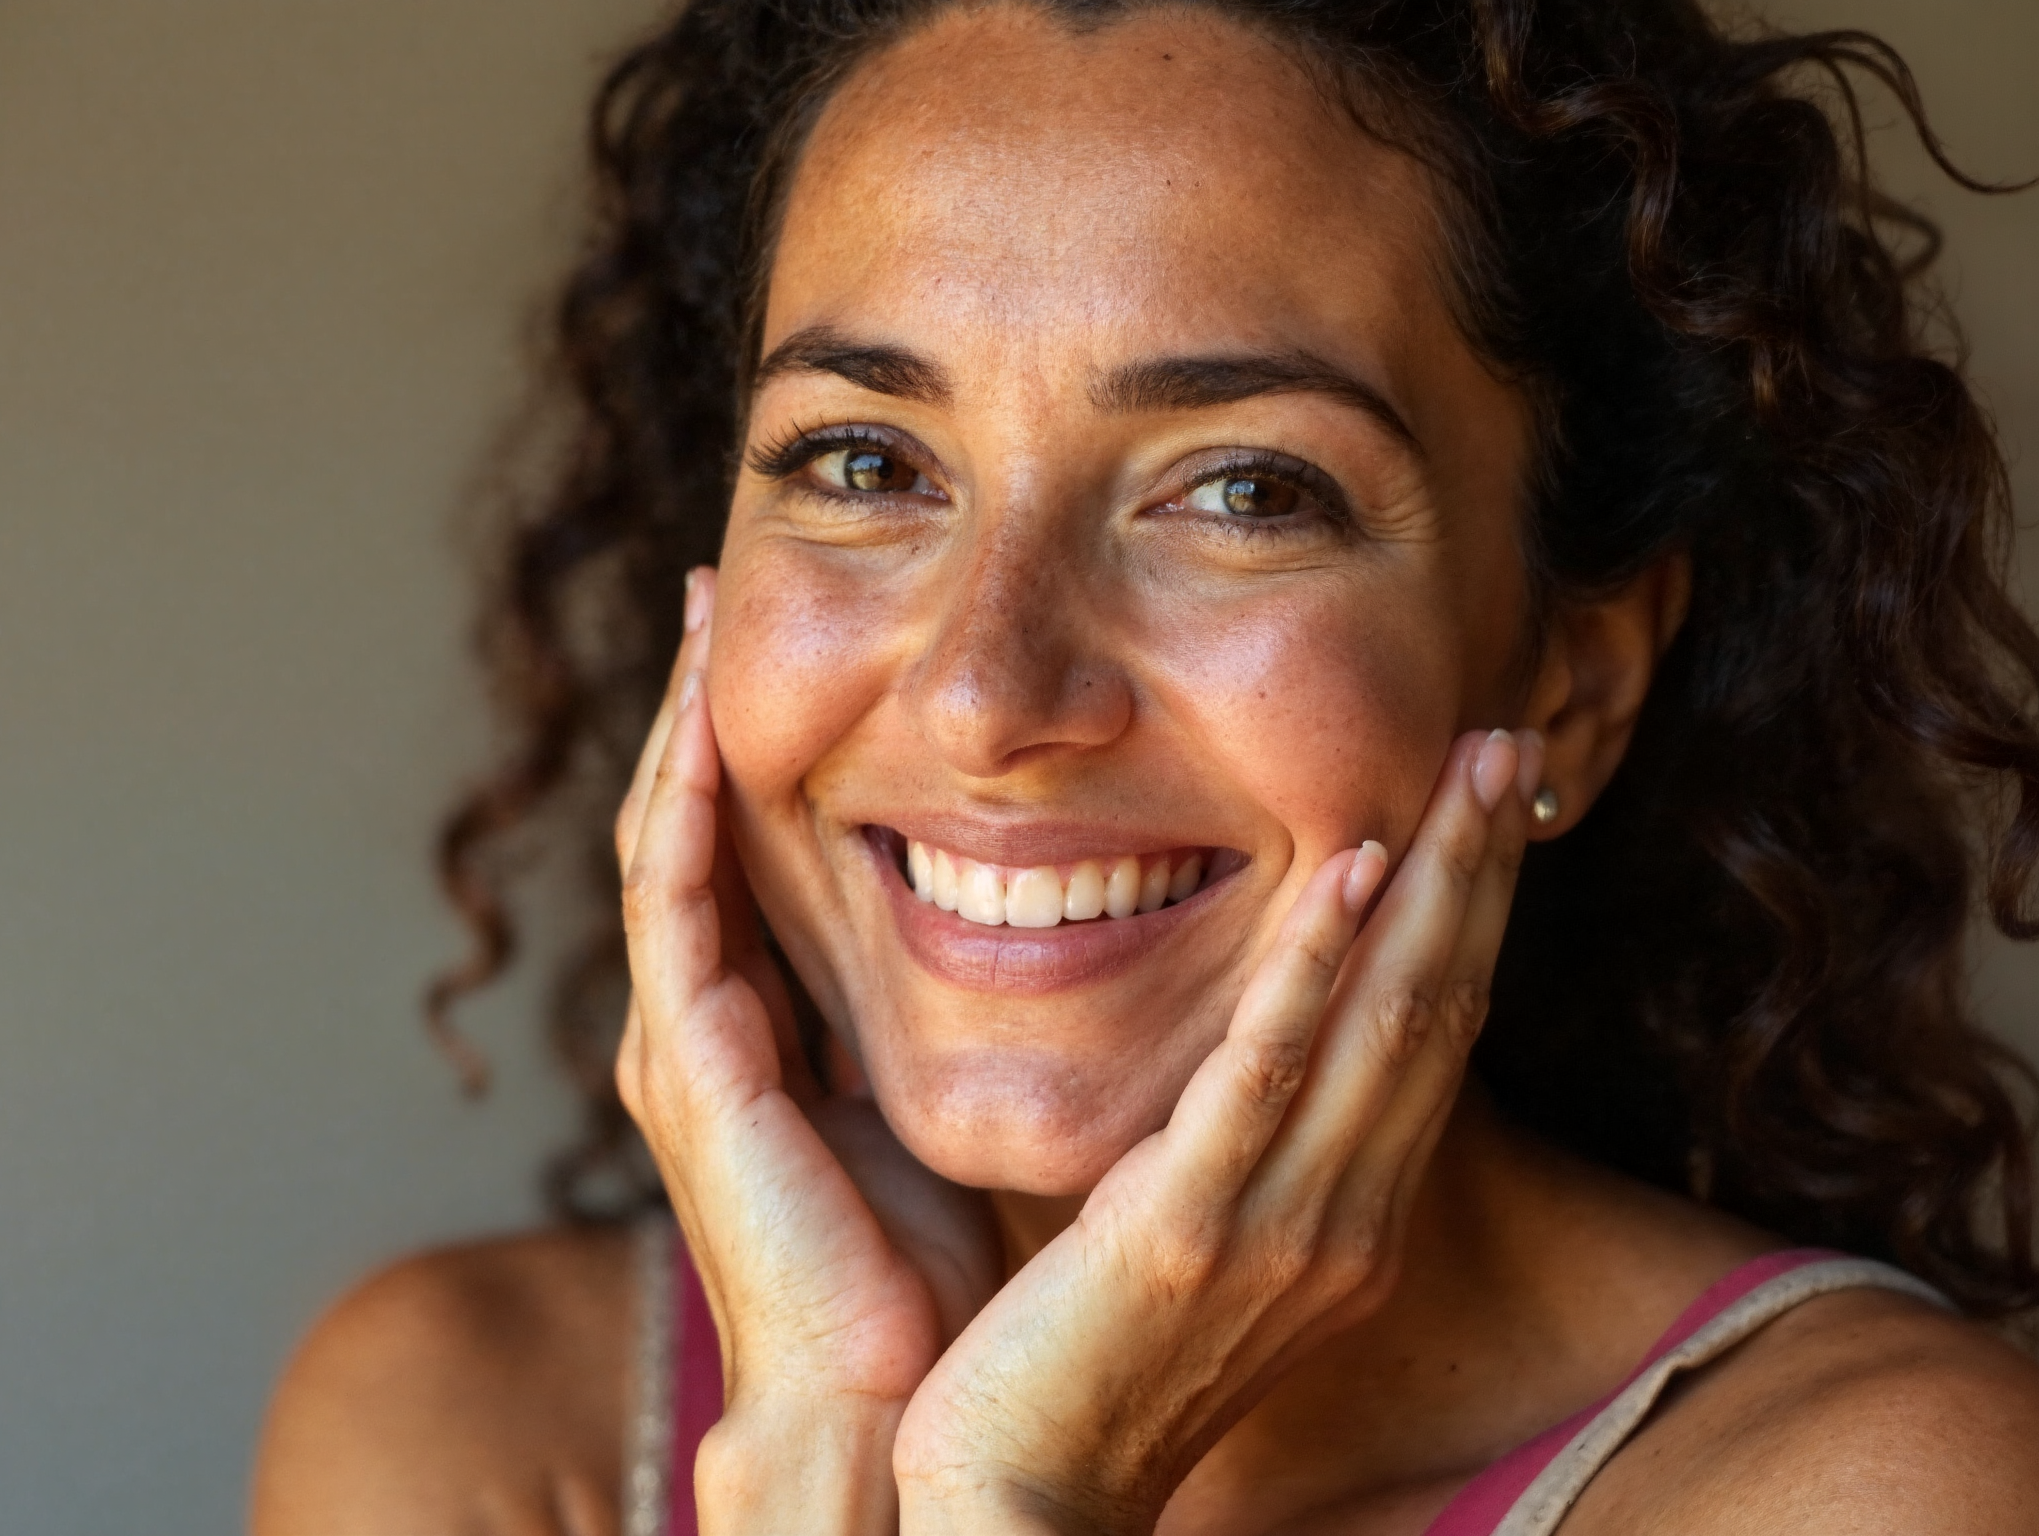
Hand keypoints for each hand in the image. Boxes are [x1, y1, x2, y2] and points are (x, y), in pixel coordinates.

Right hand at [615, 568, 997, 1535]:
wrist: (887, 1410)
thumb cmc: (936, 1277)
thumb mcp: (947, 1109)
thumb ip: (963, 1022)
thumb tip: (1063, 931)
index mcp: (764, 1033)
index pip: (748, 855)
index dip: (758, 748)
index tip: (804, 646)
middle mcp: (707, 1024)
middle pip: (693, 825)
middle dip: (701, 705)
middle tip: (714, 587)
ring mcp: (685, 1043)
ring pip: (665, 843)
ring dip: (679, 723)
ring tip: (696, 611)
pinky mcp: (693, 1067)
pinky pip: (674, 908)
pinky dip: (683, 809)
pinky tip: (703, 725)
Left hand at [892, 728, 1538, 1535]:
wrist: (1022, 1507)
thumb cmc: (1095, 1370)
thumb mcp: (1203, 1250)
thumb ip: (1247, 1154)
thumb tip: (1260, 1058)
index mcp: (1347, 1222)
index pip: (1431, 1038)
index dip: (1468, 917)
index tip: (1487, 812)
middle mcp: (1342, 1220)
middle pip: (1437, 1011)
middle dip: (1477, 873)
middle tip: (1510, 748)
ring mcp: (1276, 1229)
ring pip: (1384, 1025)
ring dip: (1432, 886)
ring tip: (1469, 772)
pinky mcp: (1182, 1231)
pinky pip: (1265, 1076)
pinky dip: (1316, 967)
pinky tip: (1350, 872)